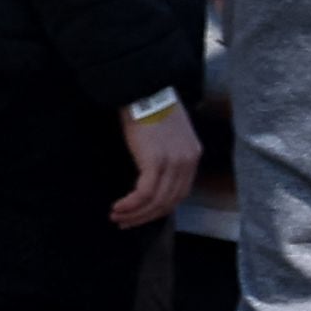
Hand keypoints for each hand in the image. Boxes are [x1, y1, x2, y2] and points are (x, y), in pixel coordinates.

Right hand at [110, 104, 202, 229]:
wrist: (144, 88)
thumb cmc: (151, 103)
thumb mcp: (168, 130)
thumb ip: (167, 151)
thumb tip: (152, 170)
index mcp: (193, 155)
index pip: (180, 192)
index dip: (161, 207)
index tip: (143, 213)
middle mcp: (187, 162)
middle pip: (170, 202)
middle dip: (147, 216)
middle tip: (127, 222)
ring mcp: (173, 164)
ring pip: (157, 202)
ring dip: (136, 214)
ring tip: (118, 217)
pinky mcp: (155, 163)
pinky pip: (144, 194)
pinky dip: (131, 204)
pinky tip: (119, 207)